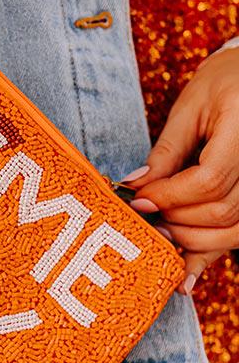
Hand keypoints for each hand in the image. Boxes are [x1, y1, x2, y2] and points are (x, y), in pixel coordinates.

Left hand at [122, 47, 238, 294]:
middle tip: (143, 218)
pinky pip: (237, 234)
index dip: (170, 196)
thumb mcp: (190, 108)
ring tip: (159, 236)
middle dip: (176, 221)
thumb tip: (134, 187)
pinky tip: (183, 279)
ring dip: (191, 241)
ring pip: (233, 231)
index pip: (209, 180)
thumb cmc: (224, 83)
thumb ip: (165, 152)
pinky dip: (208, 255)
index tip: (139, 200)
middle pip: (221, 211)